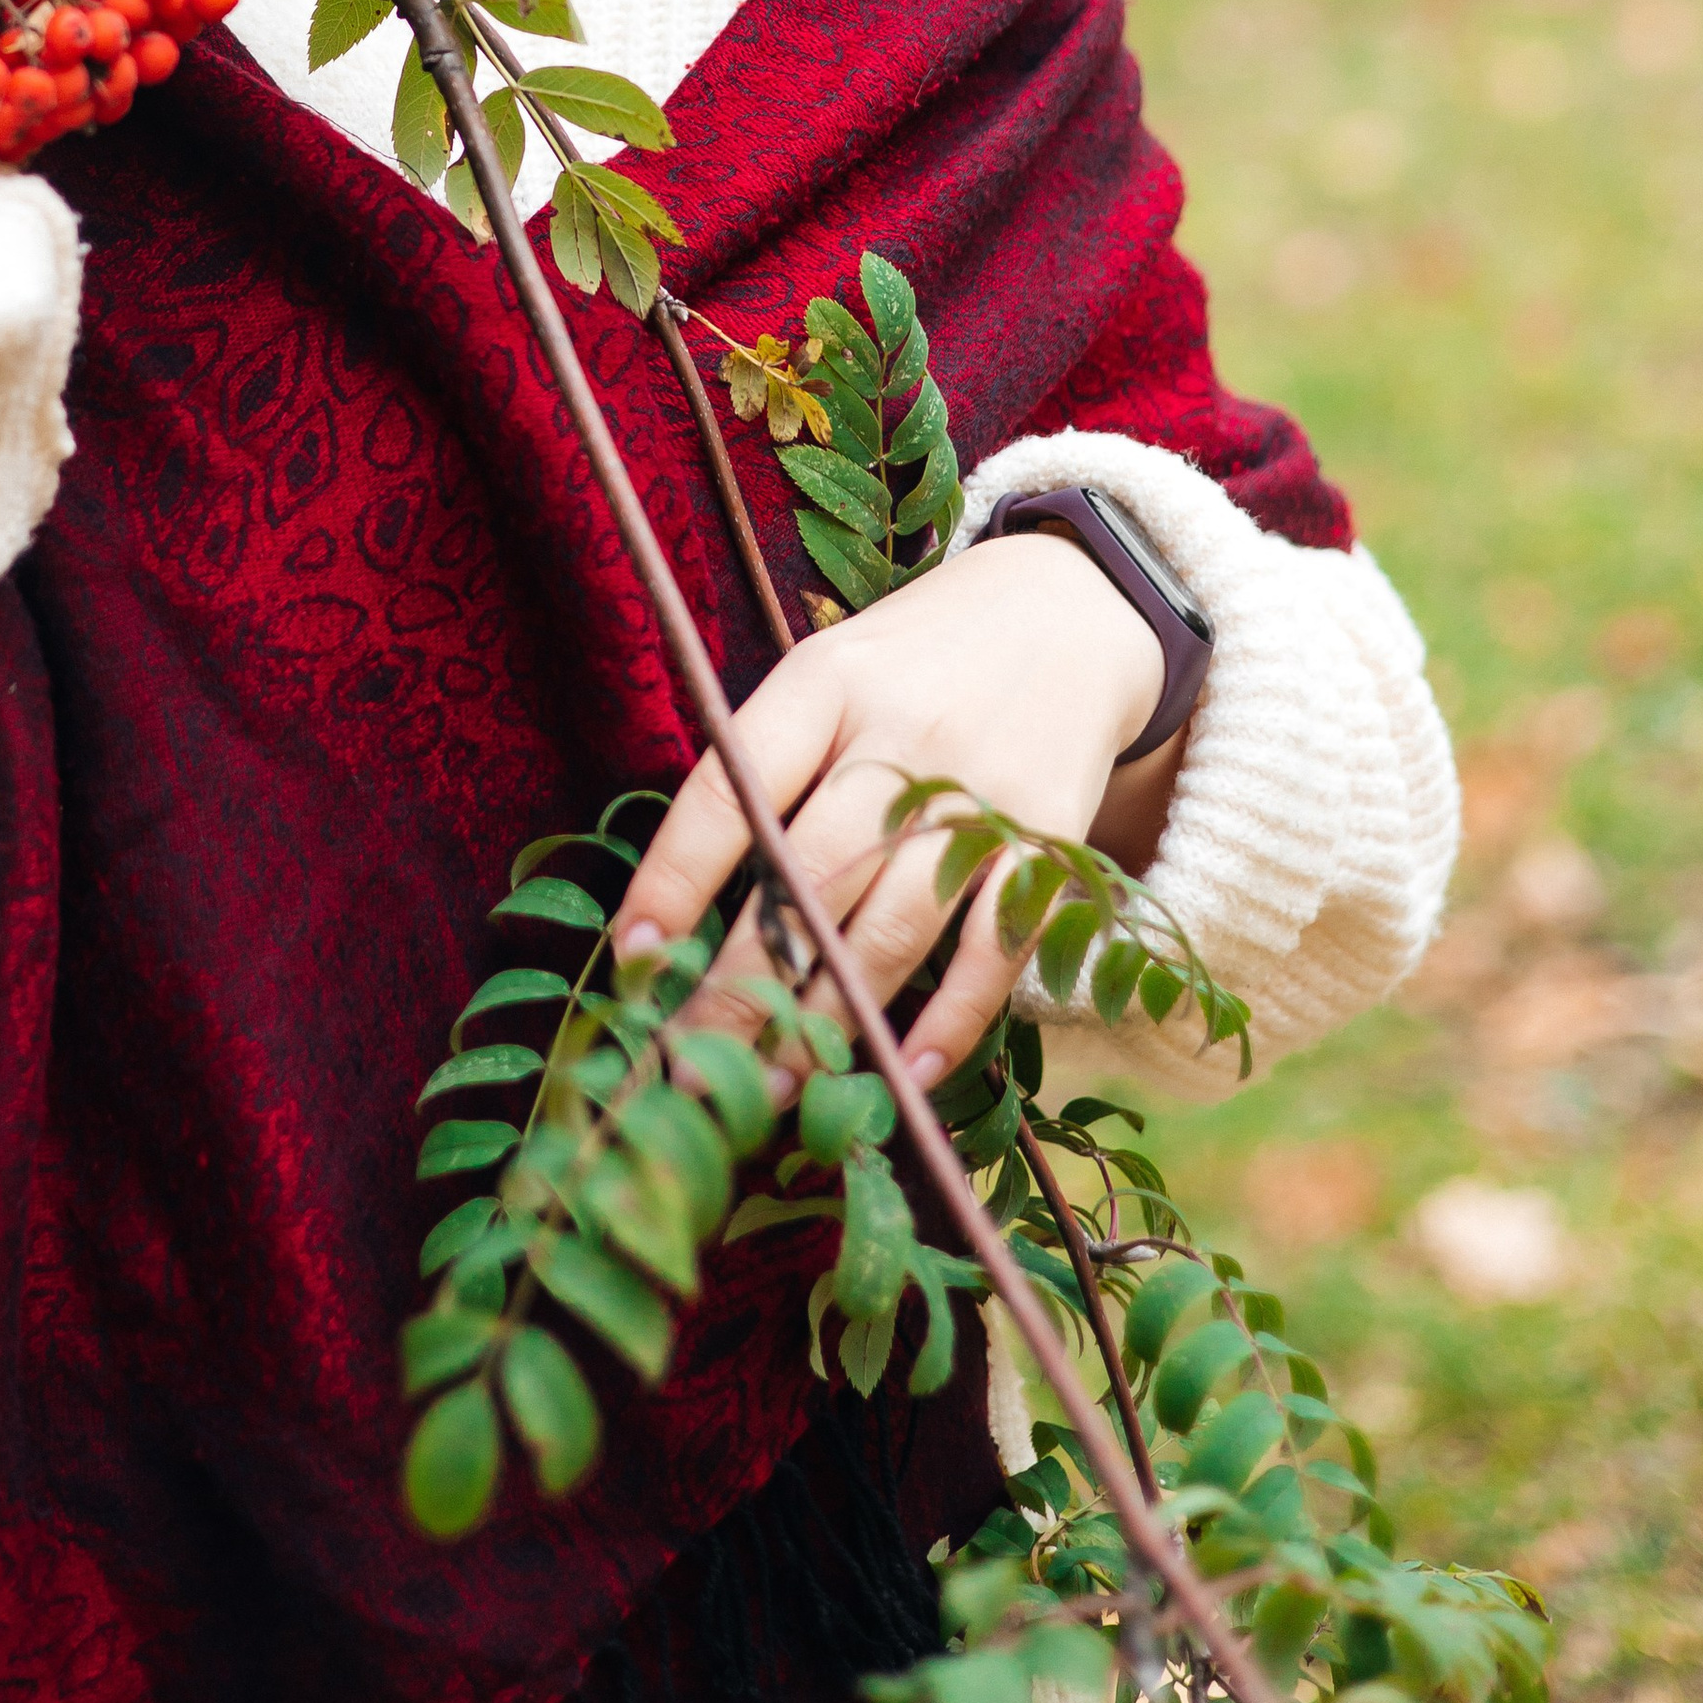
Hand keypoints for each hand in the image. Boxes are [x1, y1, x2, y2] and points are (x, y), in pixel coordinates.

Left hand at [610, 536, 1173, 1094]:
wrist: (1070, 613)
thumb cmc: (912, 663)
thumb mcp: (828, 674)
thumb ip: (768, 764)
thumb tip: (681, 904)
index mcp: (824, 683)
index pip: (732, 789)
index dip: (675, 877)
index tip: (632, 956)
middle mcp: (901, 738)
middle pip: (805, 880)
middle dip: (741, 985)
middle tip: (689, 1069)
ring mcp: (980, 794)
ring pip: (893, 930)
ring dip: (829, 1022)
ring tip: (774, 1089)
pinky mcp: (1050, 842)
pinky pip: (994, 952)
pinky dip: (951, 1021)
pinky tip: (904, 1073)